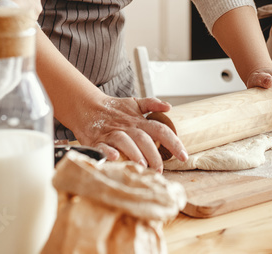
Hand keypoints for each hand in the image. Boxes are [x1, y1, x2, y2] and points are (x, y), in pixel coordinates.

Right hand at [70, 95, 187, 172]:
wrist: (87, 107)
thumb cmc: (114, 109)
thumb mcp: (134, 103)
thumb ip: (152, 104)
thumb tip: (169, 107)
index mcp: (139, 121)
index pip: (161, 130)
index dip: (174, 143)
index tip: (184, 156)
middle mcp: (128, 127)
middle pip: (144, 139)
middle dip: (154, 154)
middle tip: (160, 170)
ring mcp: (112, 133)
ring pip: (125, 141)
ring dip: (134, 153)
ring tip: (142, 165)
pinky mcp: (98, 140)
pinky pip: (103, 146)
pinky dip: (109, 152)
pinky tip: (115, 158)